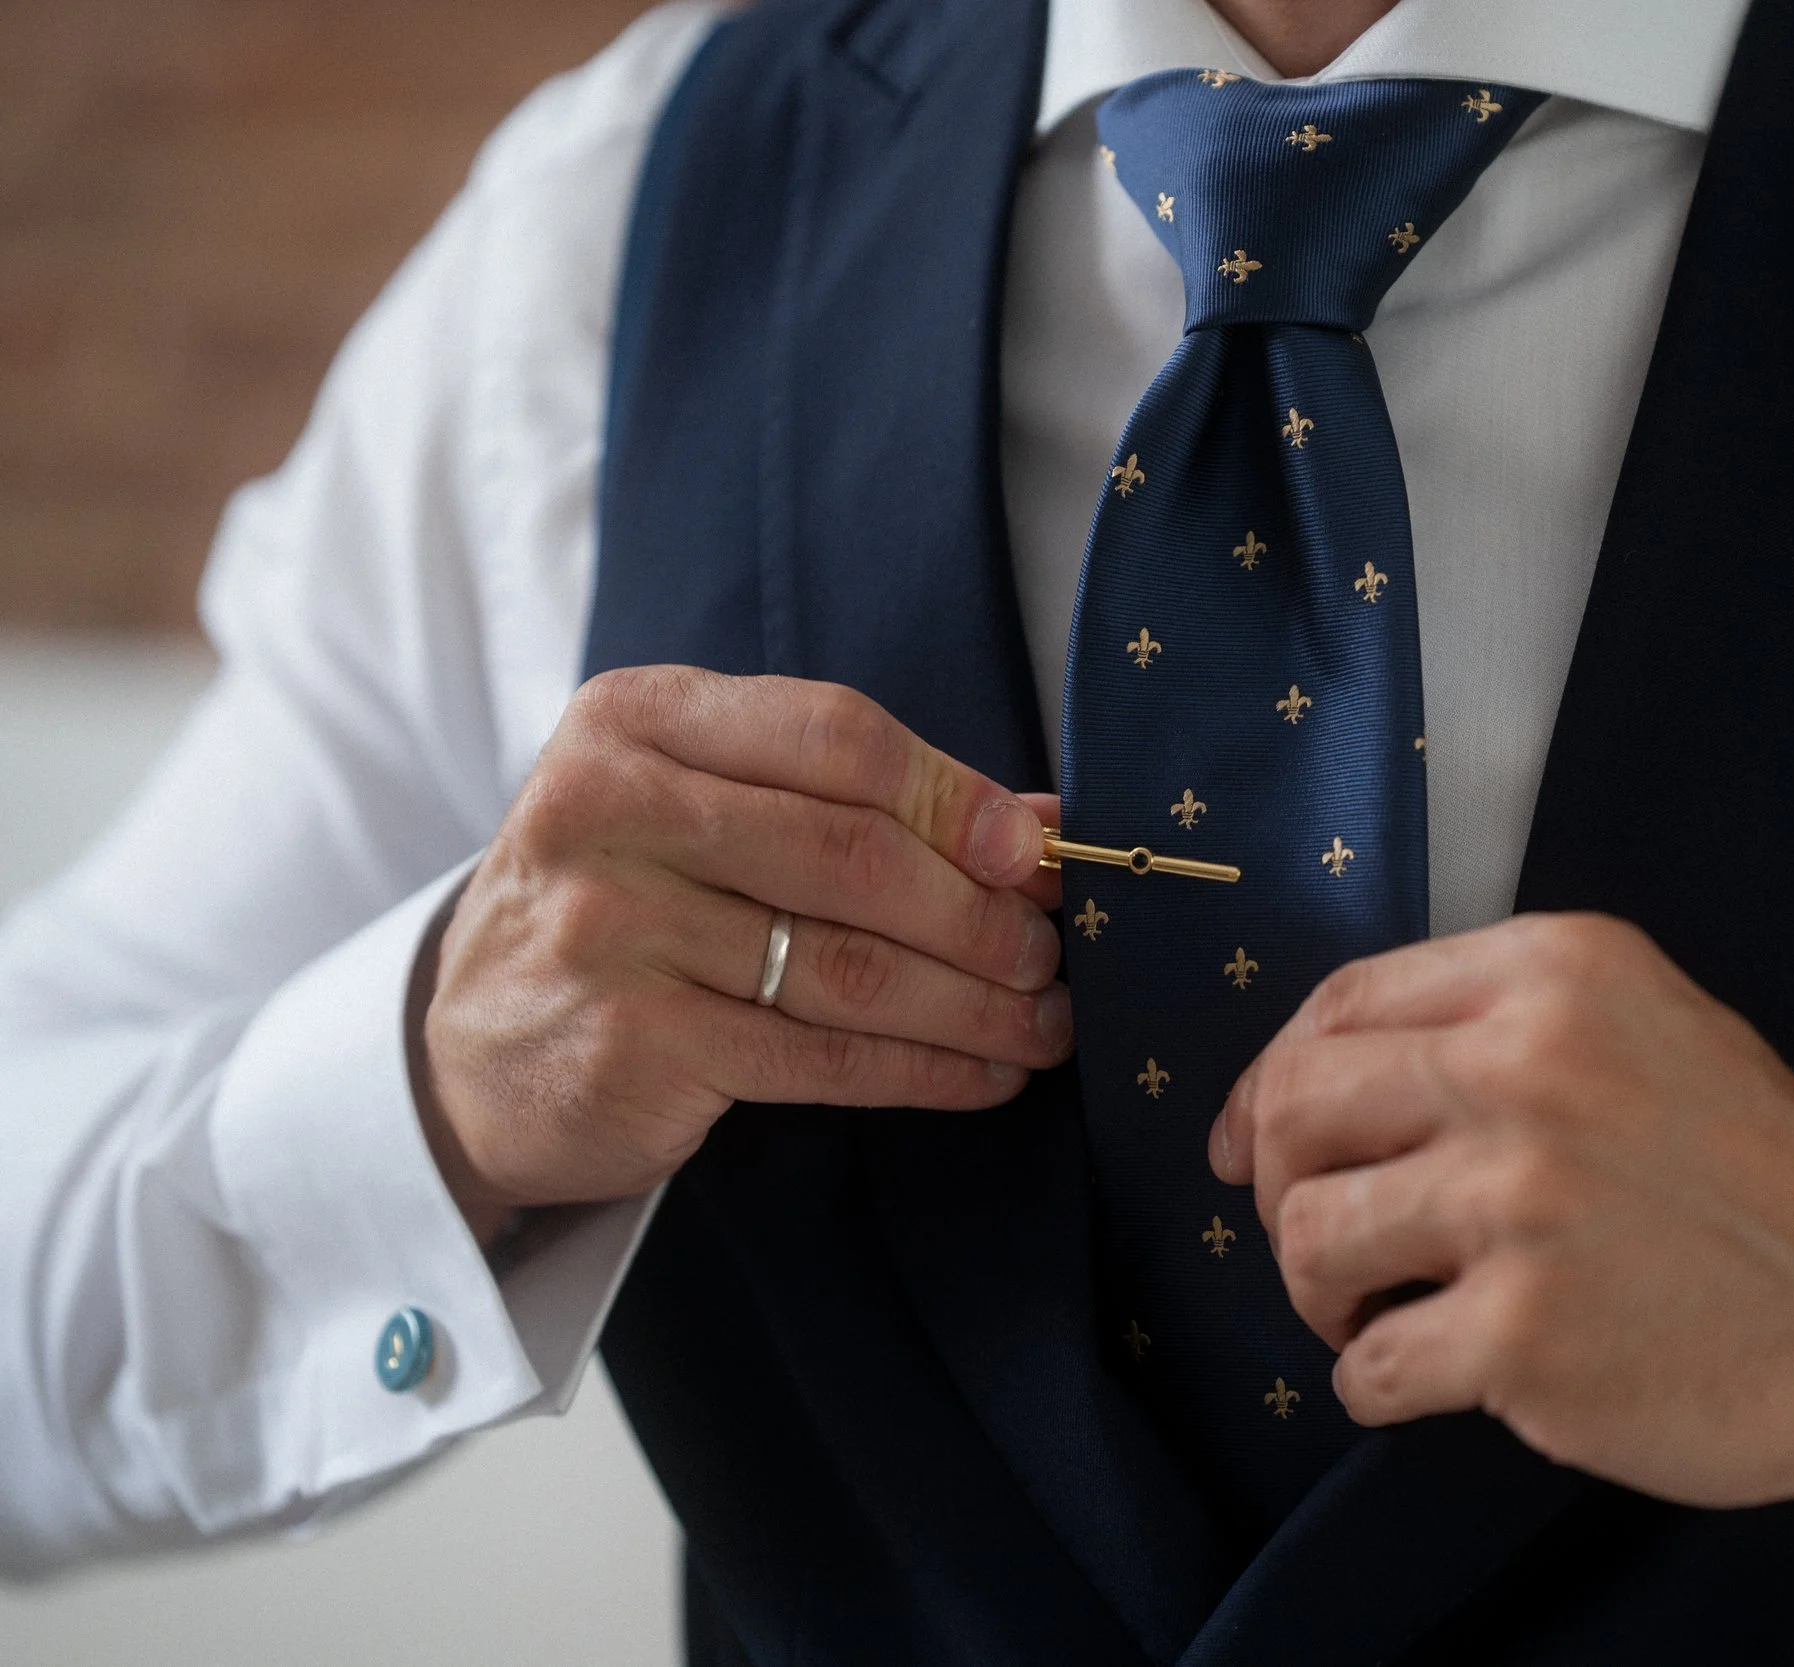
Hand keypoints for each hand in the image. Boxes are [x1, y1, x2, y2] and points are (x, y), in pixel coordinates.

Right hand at [416, 666, 1068, 1240]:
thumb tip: (1041, 824)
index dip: (955, 796)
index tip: (1037, 851)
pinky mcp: (632, 1041)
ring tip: (1042, 1022)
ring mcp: (611, 929)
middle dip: (978, 913)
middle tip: (1049, 953)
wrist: (469, 1052)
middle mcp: (609, 809)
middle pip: (850, 855)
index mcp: (636, 719)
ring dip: (973, 1003)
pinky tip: (984, 1074)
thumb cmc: (622, 909)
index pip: (833, 737)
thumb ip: (847, 800)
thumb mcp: (698, 813)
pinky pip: (821, 1057)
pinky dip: (925, 1069)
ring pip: (847, 967)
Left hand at [1210, 913, 1793, 1506]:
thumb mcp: (1644, 1023)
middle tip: (1321, 1242)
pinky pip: (1368, 1367)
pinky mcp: (1524, 1336)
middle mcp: (1527, 1069)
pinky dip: (1373, 1383)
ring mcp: (1520, 1203)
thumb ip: (1494, 1023)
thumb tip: (1310, 1084)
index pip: (1339, 1004)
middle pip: (1299, 1109)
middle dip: (1276, 1186)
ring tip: (1374, 1315)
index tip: (1254, 1145)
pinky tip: (1429, 1376)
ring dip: (1318, 1294)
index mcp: (1554, 973)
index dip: (1270, 1080)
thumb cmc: (1757, 1174)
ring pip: (1308, 1236)